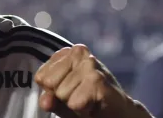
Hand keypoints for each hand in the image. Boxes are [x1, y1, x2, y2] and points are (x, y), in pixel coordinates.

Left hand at [34, 45, 151, 117]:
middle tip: (81, 96)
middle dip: (62, 96)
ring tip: (89, 99)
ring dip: (74, 104)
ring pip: (61, 94)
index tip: (71, 90)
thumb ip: (50, 99)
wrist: (120, 114)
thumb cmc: (87, 103)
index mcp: (65, 52)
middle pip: (49, 83)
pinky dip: (82, 110)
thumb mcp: (62, 100)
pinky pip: (75, 103)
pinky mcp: (98, 79)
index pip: (41, 77)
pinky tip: (95, 104)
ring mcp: (89, 63)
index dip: (52, 91)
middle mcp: (78, 52)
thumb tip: (45, 102)